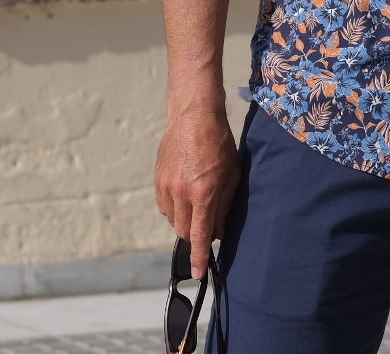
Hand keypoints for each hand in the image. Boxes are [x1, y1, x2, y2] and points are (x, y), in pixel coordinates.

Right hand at [155, 105, 239, 278]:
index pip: (201, 234)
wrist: (194, 116)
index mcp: (204, 192)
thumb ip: (224, 207)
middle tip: (209, 223)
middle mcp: (182, 192)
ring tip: (198, 201)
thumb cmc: (219, 144)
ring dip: (186, 221)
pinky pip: (164, 207)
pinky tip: (185, 194)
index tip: (198, 273)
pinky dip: (175, 208)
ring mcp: (166, 186)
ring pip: (174, 221)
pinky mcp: (157, 180)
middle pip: (185, 231)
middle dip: (197, 236)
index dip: (199, 257)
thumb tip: (217, 232)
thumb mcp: (232, 176)